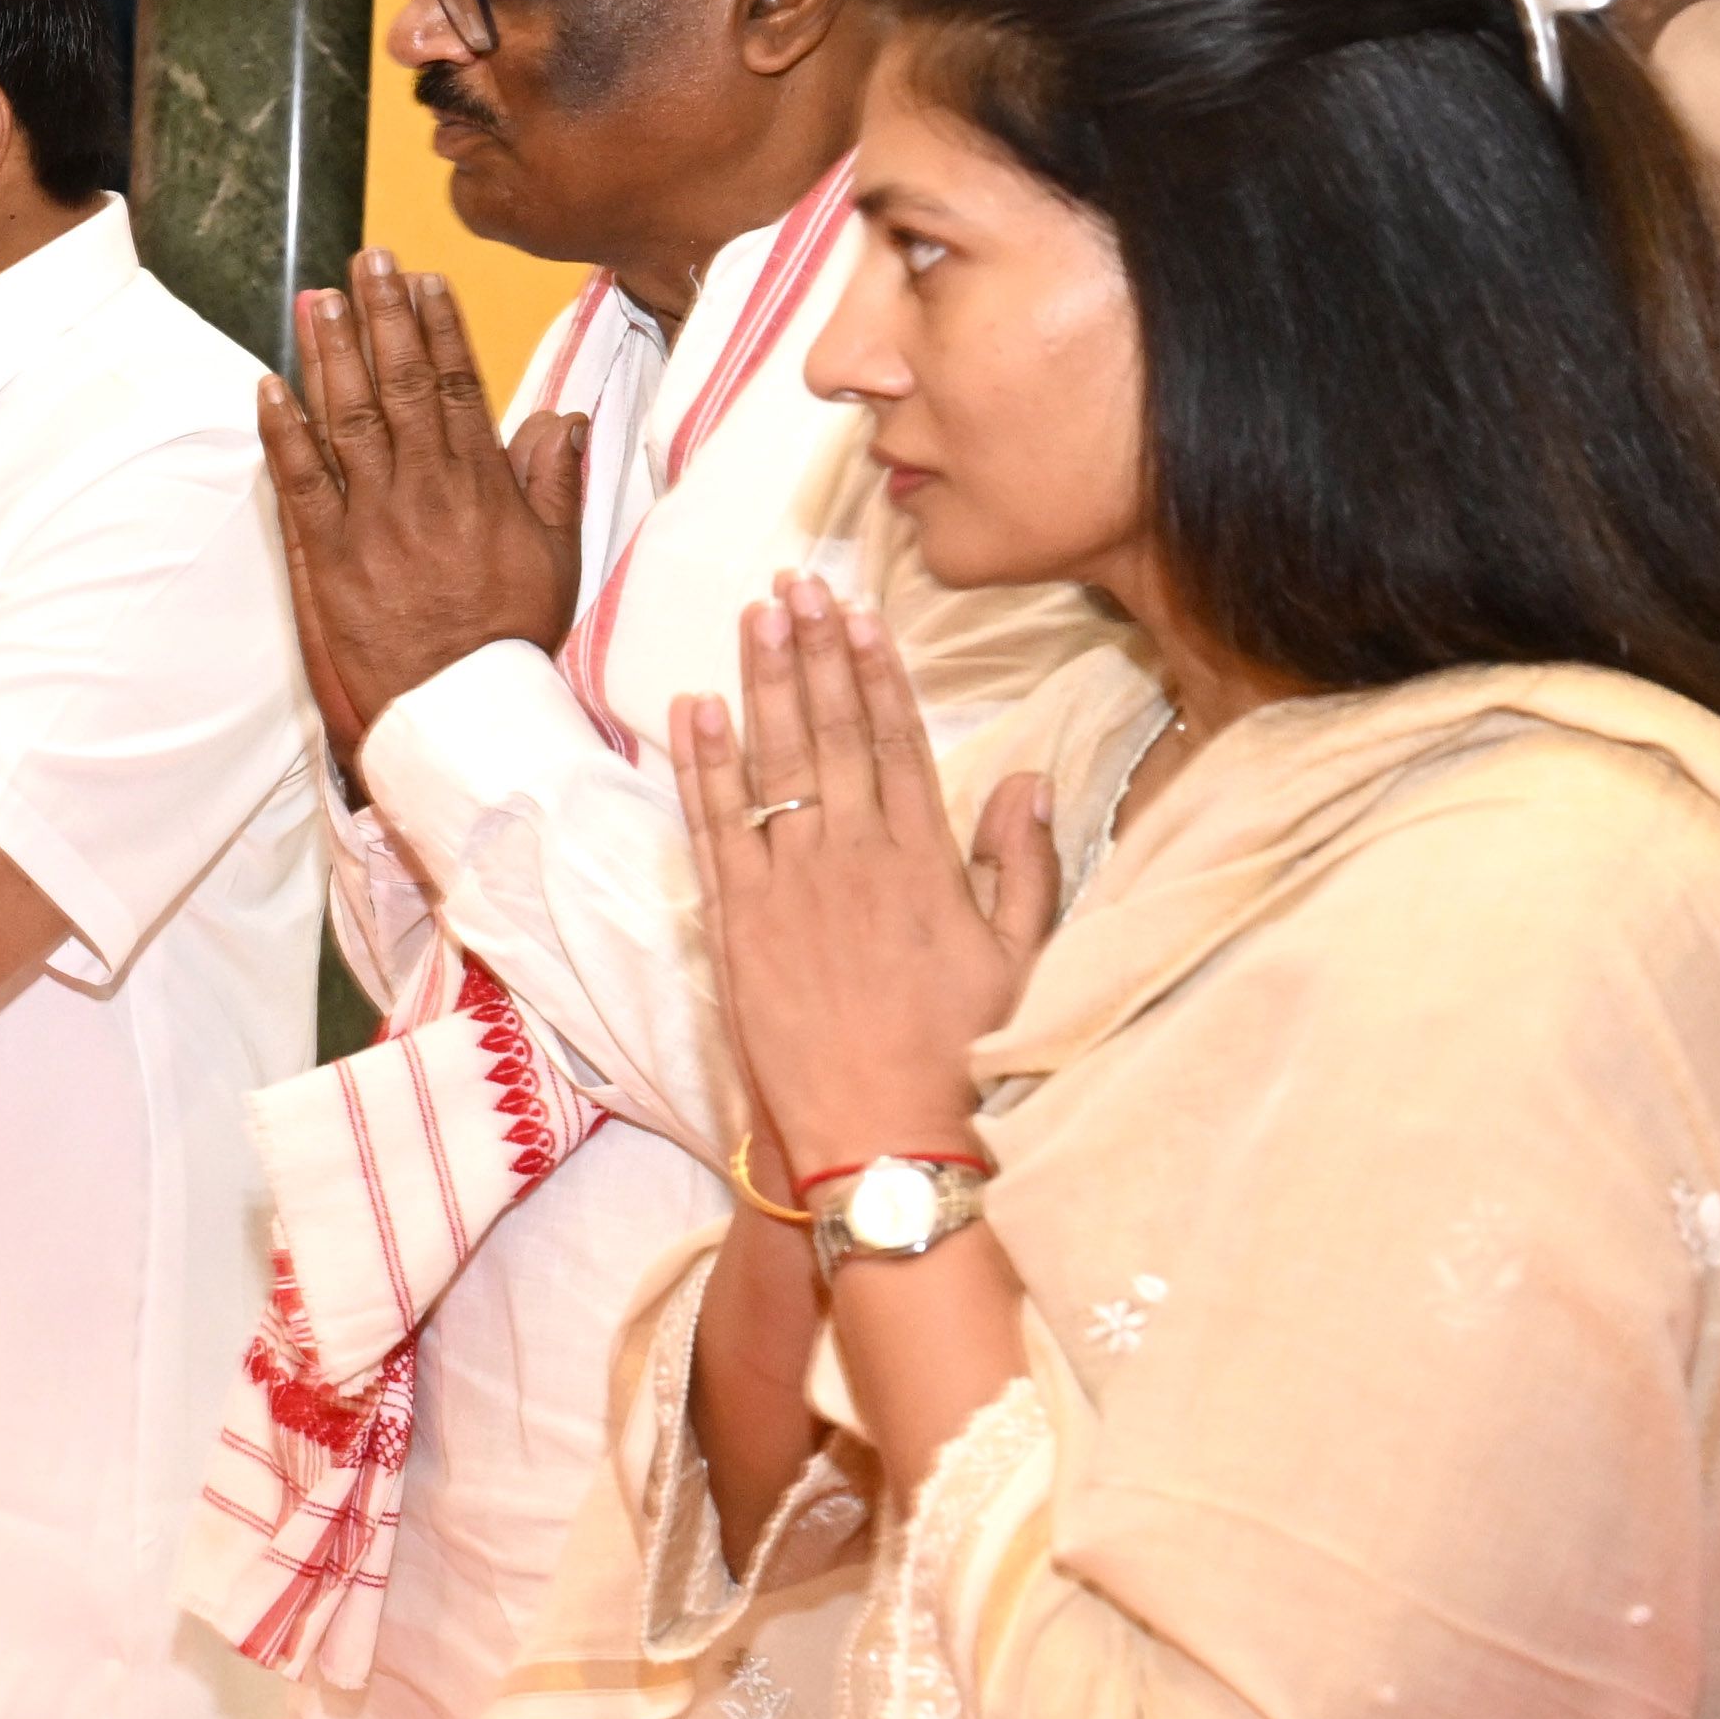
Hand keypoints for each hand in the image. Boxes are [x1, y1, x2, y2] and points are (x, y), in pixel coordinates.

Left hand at [259, 252, 586, 775]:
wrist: (462, 709)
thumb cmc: (510, 640)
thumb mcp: (557, 558)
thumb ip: (556, 484)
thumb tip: (562, 420)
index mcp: (482, 484)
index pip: (456, 386)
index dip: (437, 329)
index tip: (424, 282)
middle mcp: (425, 488)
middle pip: (398, 385)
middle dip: (382, 317)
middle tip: (367, 262)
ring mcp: (373, 518)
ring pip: (348, 418)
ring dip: (330, 354)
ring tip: (319, 301)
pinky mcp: (330, 554)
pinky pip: (300, 480)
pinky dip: (283, 430)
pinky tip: (269, 385)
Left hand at [671, 573, 1055, 1179]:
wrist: (885, 1135)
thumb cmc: (961, 1056)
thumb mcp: (1020, 958)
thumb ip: (1024, 864)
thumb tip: (1026, 780)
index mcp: (926, 859)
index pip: (897, 741)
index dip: (876, 672)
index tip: (861, 614)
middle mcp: (856, 856)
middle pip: (832, 731)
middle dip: (814, 651)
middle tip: (796, 583)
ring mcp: (791, 885)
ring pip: (774, 762)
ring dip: (761, 683)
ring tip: (753, 615)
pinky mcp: (739, 924)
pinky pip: (715, 825)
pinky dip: (701, 764)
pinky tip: (693, 707)